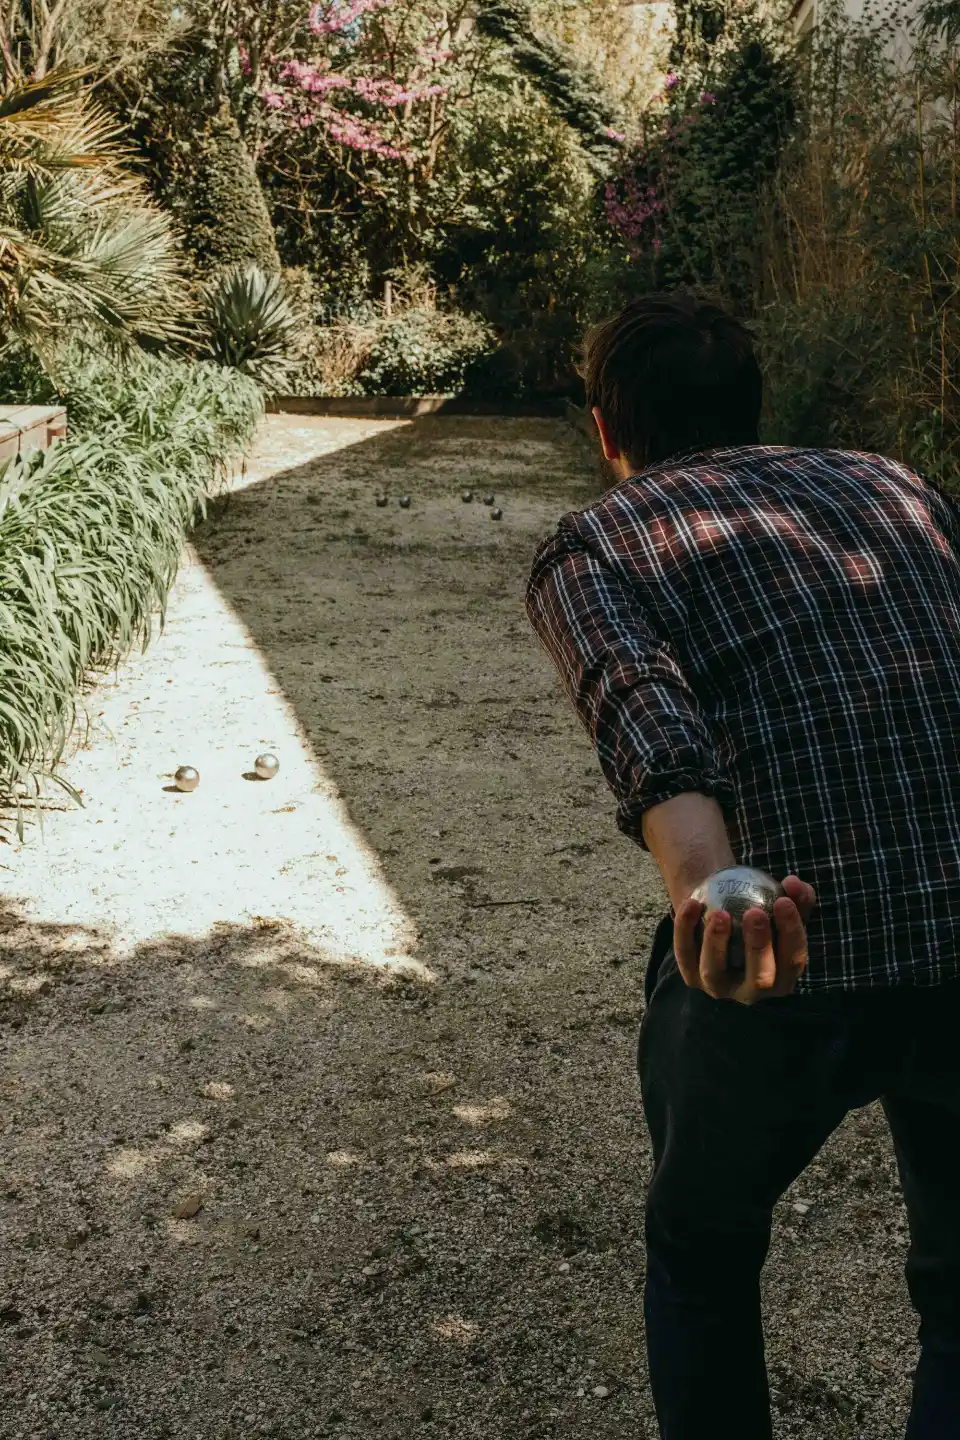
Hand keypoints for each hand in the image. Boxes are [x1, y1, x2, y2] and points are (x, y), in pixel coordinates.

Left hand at [673, 875, 815, 1004]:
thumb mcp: (781, 902)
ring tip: (721, 914)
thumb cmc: (760, 911)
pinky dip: (685, 929)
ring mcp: (719, 987)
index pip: (792, 961)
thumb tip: (794, 883)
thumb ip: (795, 895)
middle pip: (759, 978)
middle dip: (759, 946)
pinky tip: (692, 903)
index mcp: (782, 977)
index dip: (791, 933)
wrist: (719, 915)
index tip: (783, 901)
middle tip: (755, 912)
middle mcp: (753, 991)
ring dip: (717, 944)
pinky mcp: (691, 977)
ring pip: (715, 973)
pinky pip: (685, 954)